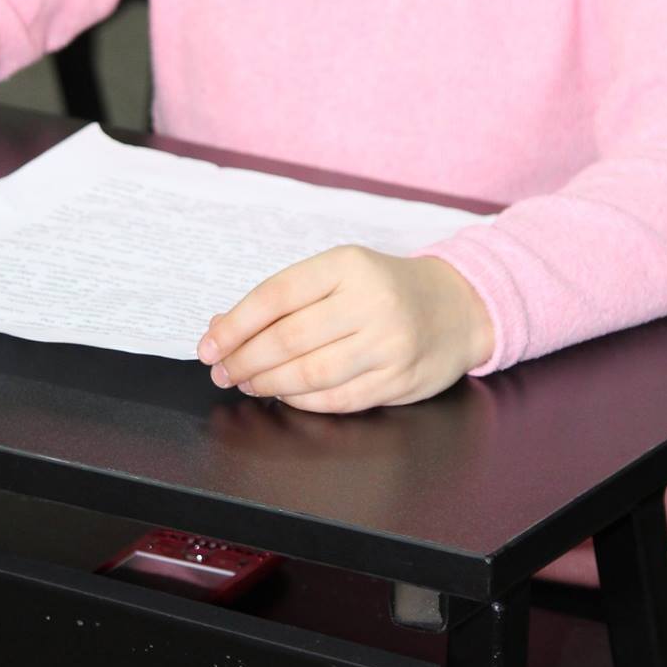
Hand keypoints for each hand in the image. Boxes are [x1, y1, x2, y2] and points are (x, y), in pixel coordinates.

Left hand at [198, 247, 493, 412]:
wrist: (458, 307)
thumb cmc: (386, 289)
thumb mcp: (340, 275)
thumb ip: (285, 299)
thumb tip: (220, 327)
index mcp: (348, 265)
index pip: (276, 295)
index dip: (235, 325)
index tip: (208, 345)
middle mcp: (371, 301)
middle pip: (289, 339)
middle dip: (245, 360)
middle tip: (222, 371)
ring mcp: (388, 343)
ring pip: (311, 374)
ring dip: (268, 384)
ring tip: (247, 383)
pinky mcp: (399, 378)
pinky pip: (337, 399)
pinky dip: (302, 401)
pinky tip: (284, 395)